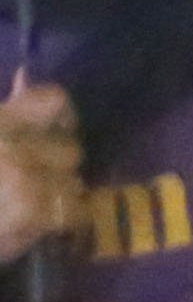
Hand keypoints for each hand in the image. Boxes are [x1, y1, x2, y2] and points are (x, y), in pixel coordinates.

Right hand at [0, 81, 75, 268]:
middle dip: (57, 168)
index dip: (63, 119)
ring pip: (74, 182)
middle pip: (71, 149)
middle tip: (38, 181)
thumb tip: (24, 77)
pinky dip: (64, 221)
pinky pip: (74, 212)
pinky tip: (43, 224)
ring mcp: (21, 175)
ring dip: (60, 195)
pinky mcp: (30, 208)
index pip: (54, 101)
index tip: (57, 134)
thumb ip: (9, 109)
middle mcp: (9, 142)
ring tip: (34, 204)